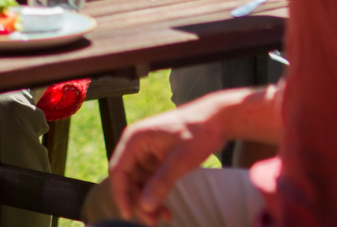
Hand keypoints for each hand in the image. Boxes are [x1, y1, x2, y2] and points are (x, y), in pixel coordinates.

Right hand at [108, 94, 231, 222]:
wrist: (217, 119)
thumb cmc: (198, 133)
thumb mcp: (180, 161)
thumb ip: (161, 183)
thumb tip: (144, 206)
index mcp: (135, 139)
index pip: (118, 170)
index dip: (121, 193)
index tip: (128, 214)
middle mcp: (136, 145)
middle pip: (128, 178)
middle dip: (138, 200)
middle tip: (152, 221)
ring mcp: (147, 151)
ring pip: (139, 181)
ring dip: (148, 200)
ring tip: (164, 217)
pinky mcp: (157, 157)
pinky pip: (151, 179)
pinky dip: (157, 194)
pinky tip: (166, 208)